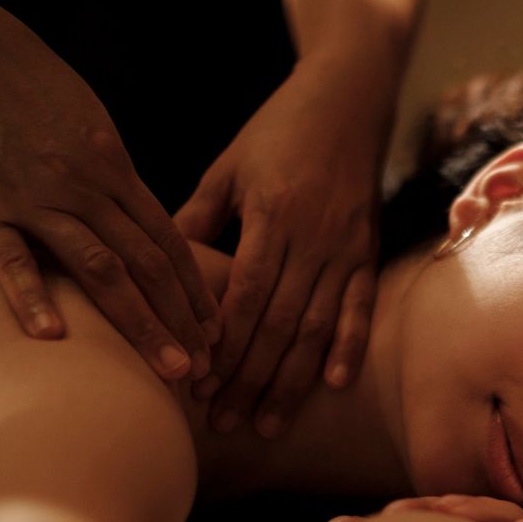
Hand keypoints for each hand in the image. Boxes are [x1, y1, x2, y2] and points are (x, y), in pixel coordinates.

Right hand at [0, 0, 219, 381]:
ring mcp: (35, 199)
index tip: (216, 333)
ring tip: (166, 369)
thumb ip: (115, 181)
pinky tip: (53, 339)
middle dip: (181, 320)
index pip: (169, 242)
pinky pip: (13, 259)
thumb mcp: (90, 127)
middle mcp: (85, 188)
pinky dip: (32, 297)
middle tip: (205, 371)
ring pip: (100, 268)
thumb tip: (145, 226)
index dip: (196, 291)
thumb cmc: (29, 91)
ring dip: (139, 322)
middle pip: (147, 264)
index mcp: (115, 170)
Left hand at [177, 59, 385, 437]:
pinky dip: (350, 347)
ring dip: (292, 380)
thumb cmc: (278, 130)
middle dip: (249, 379)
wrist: (350, 98)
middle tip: (223, 423)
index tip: (198, 387)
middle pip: (278, 325)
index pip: (244, 298)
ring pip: (318, 327)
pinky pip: (361, 307)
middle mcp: (314, 237)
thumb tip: (152, 268)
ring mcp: (347, 247)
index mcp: (273, 215)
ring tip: (268, 423)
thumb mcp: (228, 167)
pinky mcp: (369, 250)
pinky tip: (335, 385)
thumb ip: (196, 219)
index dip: (222, 348)